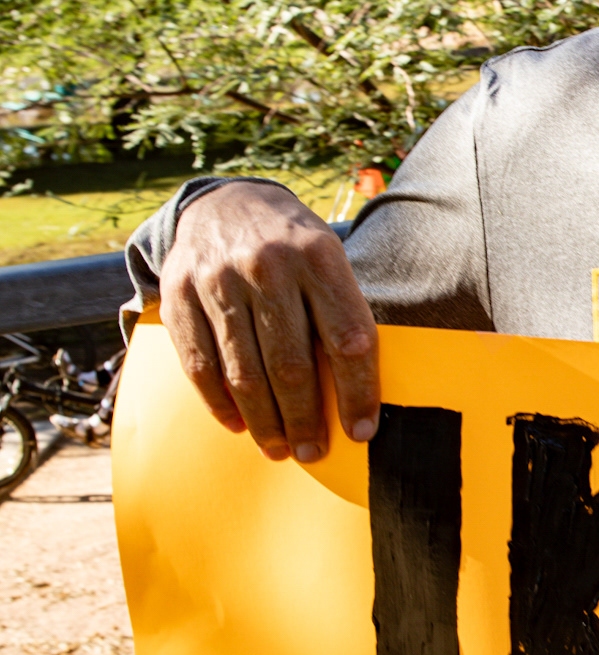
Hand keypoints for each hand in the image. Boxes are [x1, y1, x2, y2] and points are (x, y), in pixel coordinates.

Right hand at [159, 182, 379, 461]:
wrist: (224, 201)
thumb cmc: (291, 246)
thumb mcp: (328, 260)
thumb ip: (340, 314)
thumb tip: (358, 394)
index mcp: (318, 257)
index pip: (347, 339)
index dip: (357, 393)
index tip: (362, 432)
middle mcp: (268, 266)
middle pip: (291, 364)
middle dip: (305, 420)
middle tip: (312, 453)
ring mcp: (218, 279)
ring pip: (244, 372)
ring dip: (265, 422)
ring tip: (279, 448)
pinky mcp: (179, 293)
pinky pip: (200, 365)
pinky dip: (220, 403)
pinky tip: (238, 424)